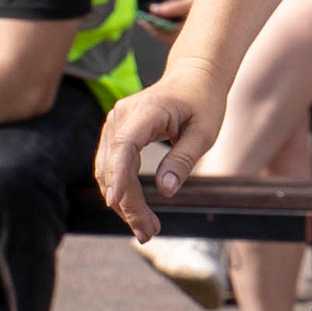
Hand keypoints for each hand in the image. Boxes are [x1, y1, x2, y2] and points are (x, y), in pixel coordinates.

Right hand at [96, 77, 221, 245]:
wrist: (193, 77)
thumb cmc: (203, 102)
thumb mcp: (203, 133)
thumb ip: (183, 160)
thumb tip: (165, 191)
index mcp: (145, 112)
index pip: (124, 147)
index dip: (118, 176)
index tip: (116, 202)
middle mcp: (121, 116)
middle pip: (113, 166)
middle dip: (127, 203)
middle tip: (148, 233)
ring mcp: (115, 125)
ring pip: (108, 171)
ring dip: (123, 203)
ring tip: (146, 229)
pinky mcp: (116, 134)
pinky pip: (112, 167)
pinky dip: (122, 191)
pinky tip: (137, 211)